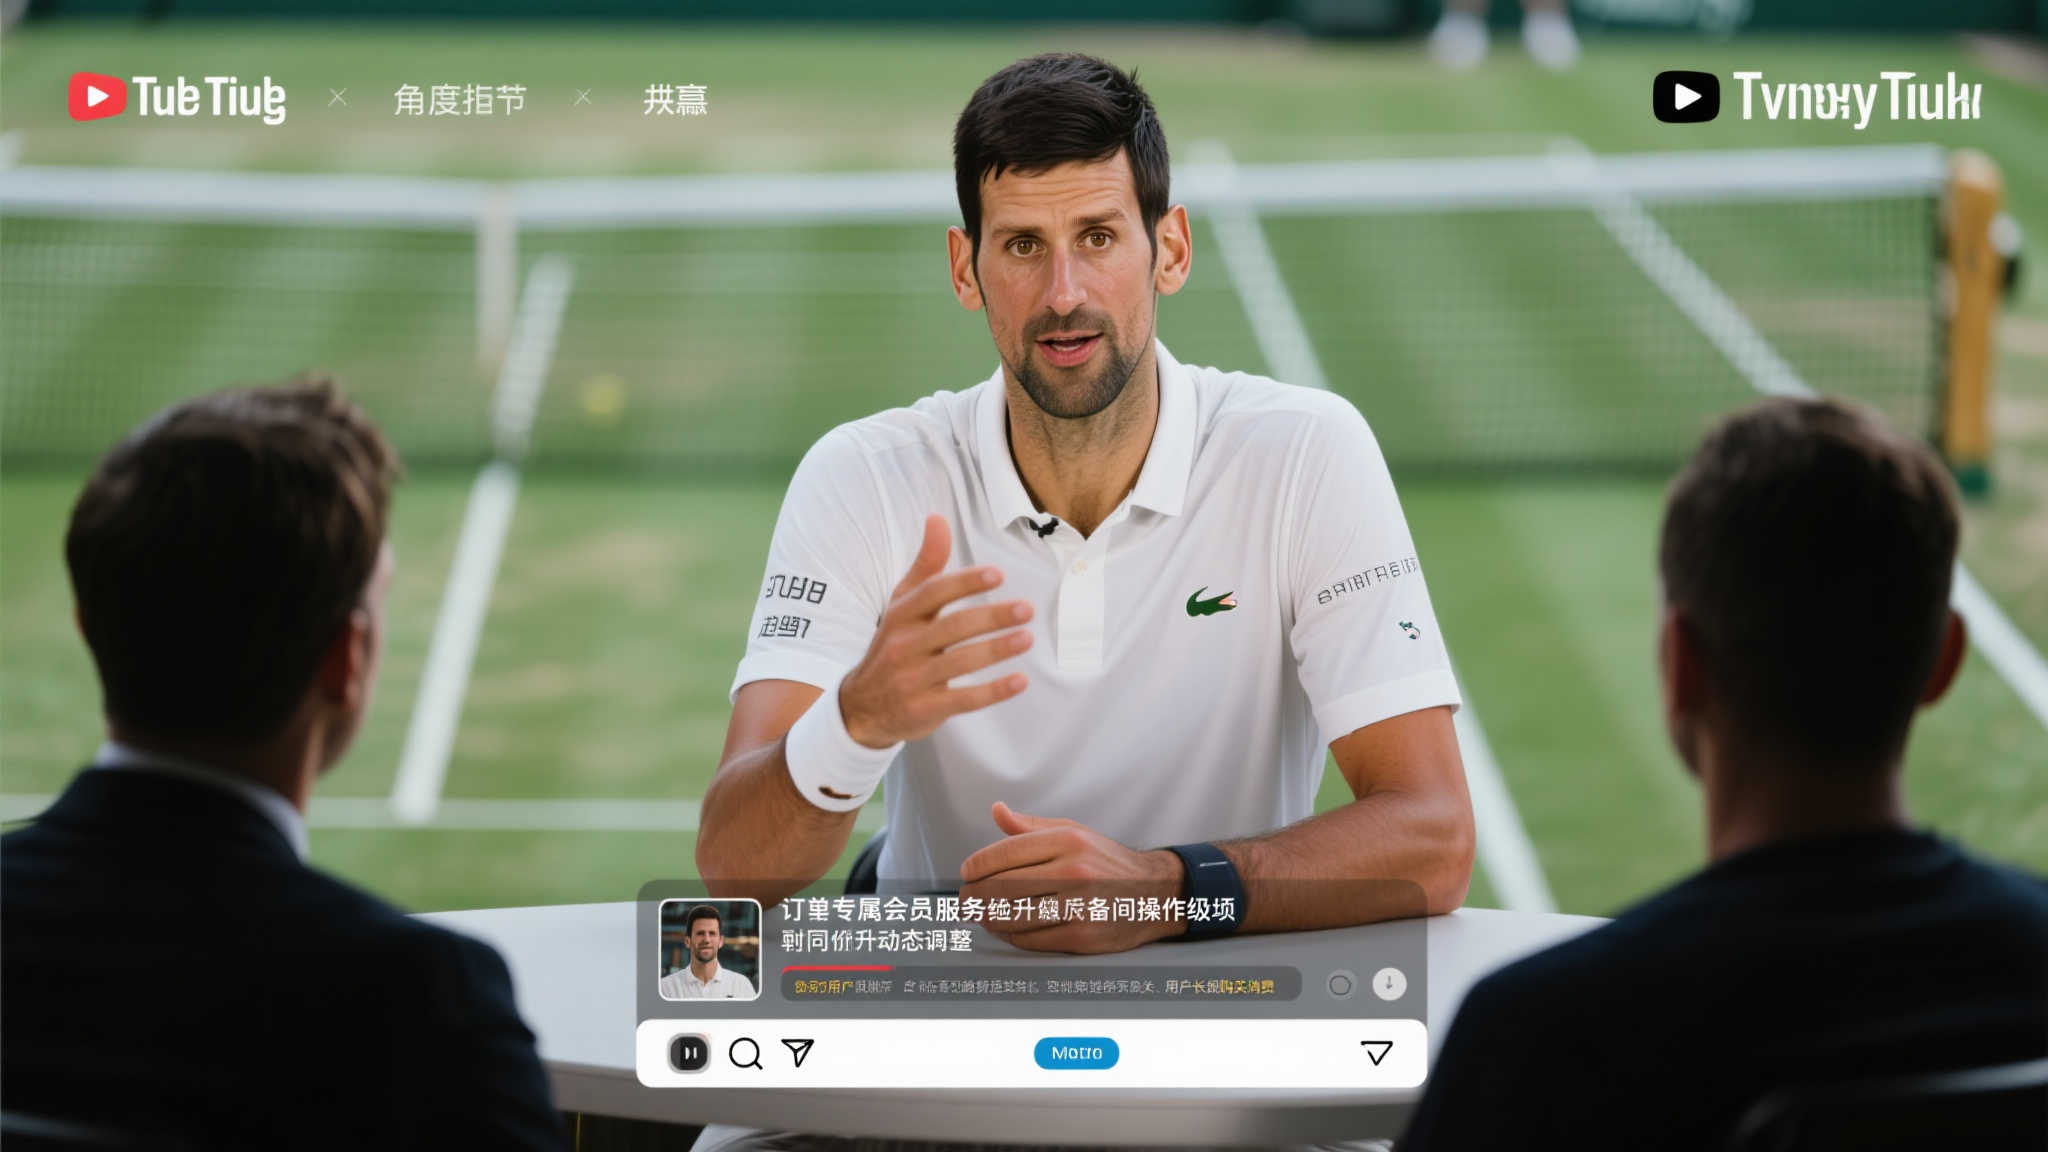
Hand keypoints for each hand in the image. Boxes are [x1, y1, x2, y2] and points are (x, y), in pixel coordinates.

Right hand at [839, 515, 1032, 747]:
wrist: (861, 708)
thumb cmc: (893, 646)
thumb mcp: (902, 605)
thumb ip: (926, 565)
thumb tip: (937, 518)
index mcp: (901, 615)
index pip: (934, 593)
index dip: (966, 583)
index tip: (998, 575)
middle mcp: (904, 646)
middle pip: (952, 627)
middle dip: (991, 617)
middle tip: (1026, 609)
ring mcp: (913, 680)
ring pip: (961, 662)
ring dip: (997, 650)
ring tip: (1027, 637)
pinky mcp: (925, 709)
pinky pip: (964, 699)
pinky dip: (994, 691)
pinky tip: (1020, 681)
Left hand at [958, 802, 1185, 953]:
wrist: (1155, 893)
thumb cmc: (1107, 862)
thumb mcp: (1074, 832)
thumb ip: (1031, 826)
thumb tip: (997, 811)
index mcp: (1068, 840)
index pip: (1006, 852)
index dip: (977, 865)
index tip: (966, 873)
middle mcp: (1074, 871)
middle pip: (1003, 886)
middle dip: (974, 895)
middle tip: (964, 900)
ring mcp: (1080, 906)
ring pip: (1013, 916)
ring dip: (987, 918)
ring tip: (979, 915)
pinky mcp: (1083, 936)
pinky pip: (1033, 939)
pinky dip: (1011, 936)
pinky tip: (1004, 929)